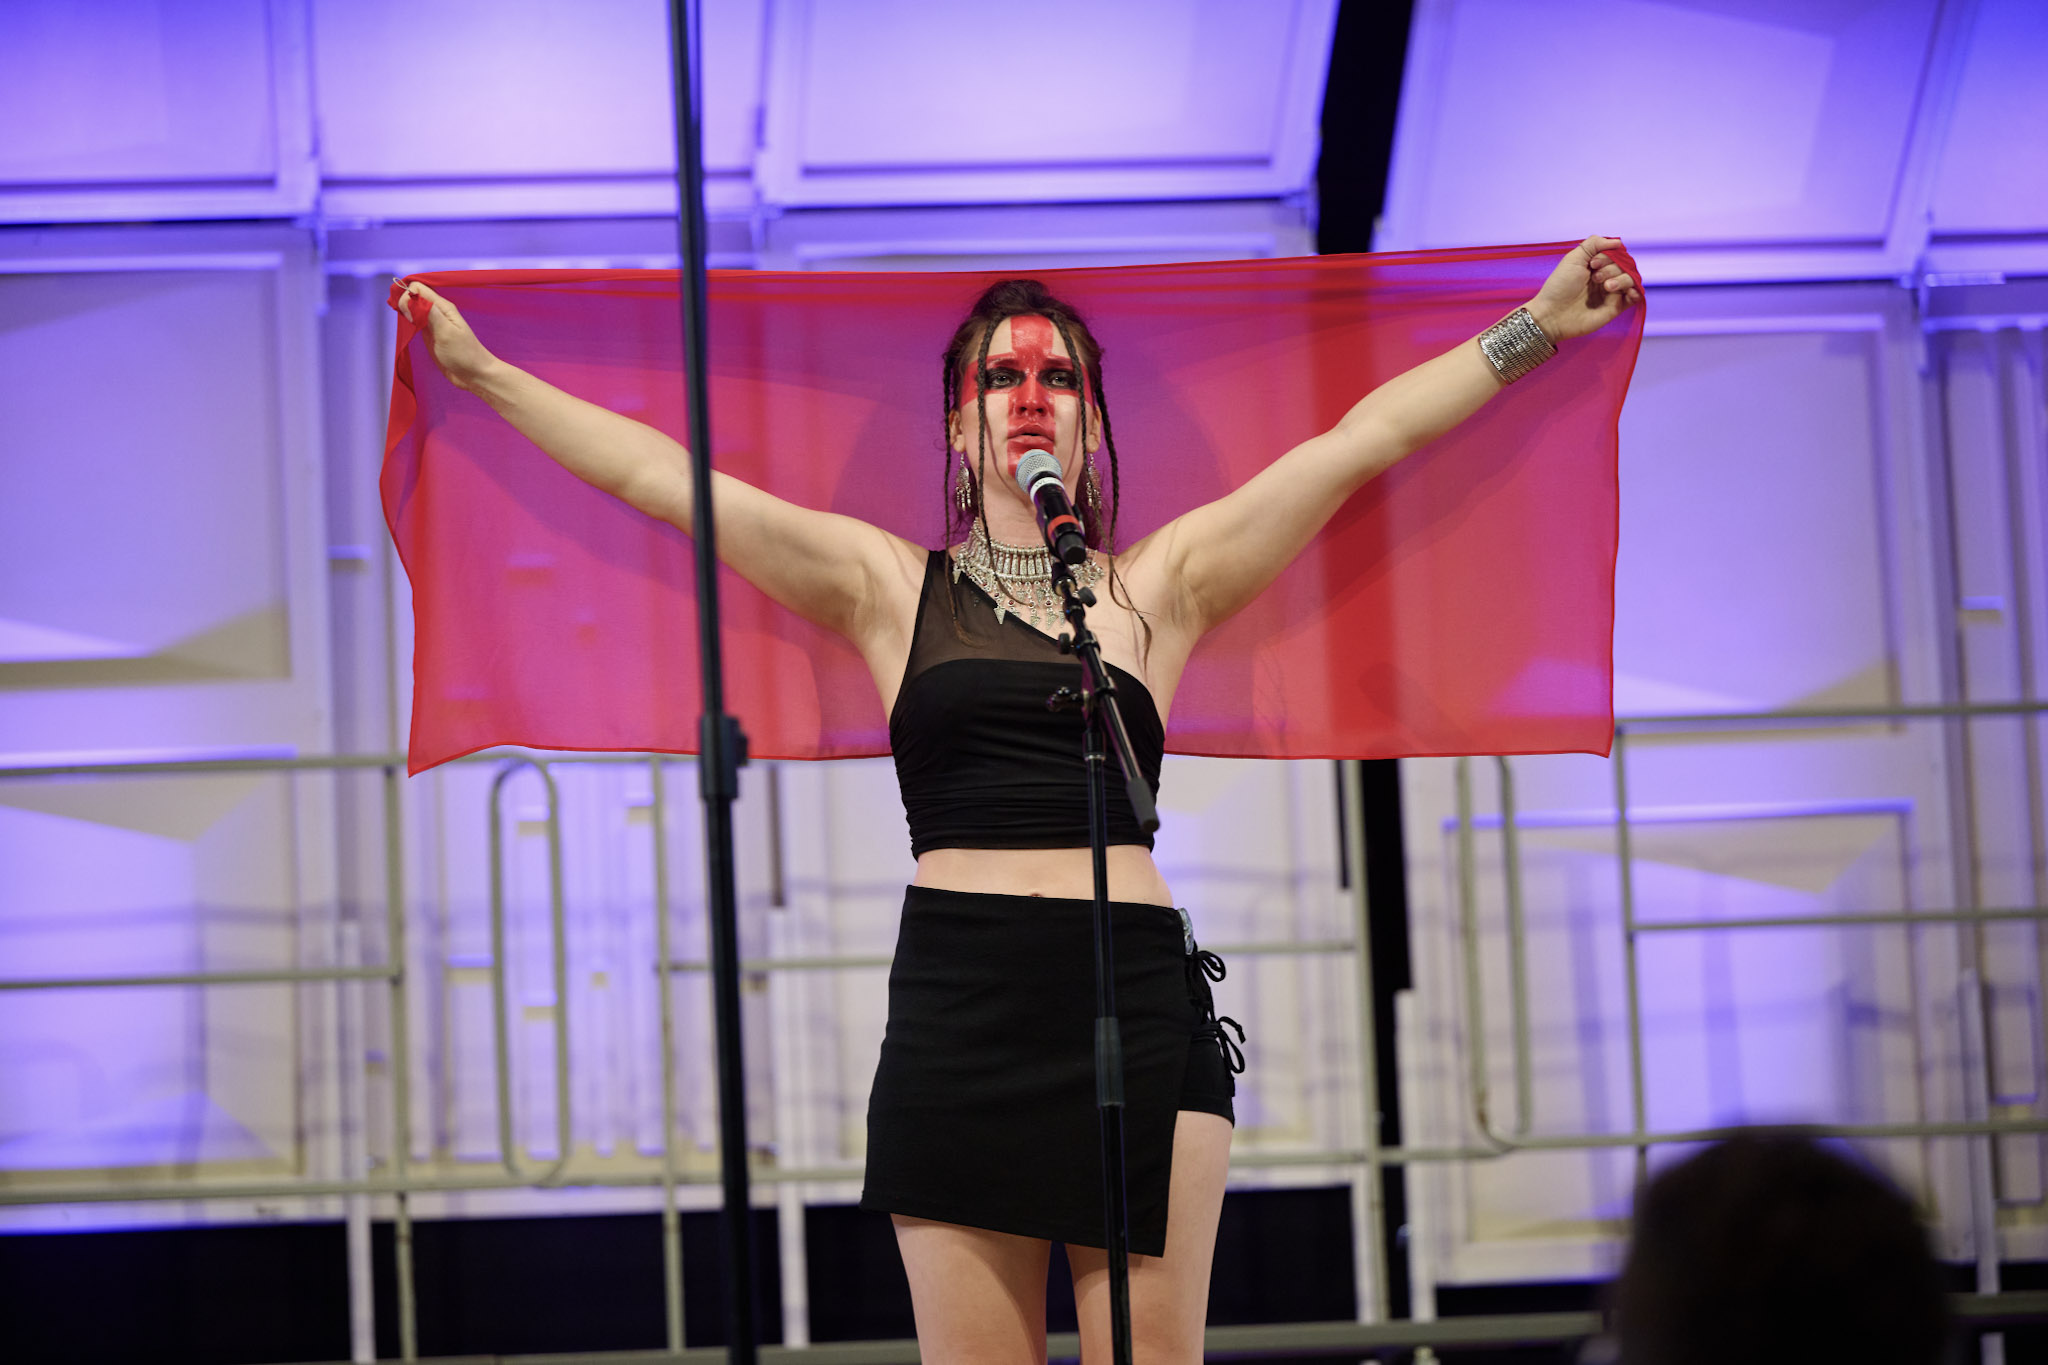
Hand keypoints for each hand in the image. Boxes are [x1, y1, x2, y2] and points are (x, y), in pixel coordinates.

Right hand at [392, 280, 497, 392]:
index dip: (406, 295)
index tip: (405, 312)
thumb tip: (407, 298)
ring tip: (405, 324)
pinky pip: (415, 321)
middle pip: (413, 296)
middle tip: (404, 319)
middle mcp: (437, 312)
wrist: (475, 375)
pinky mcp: (430, 334)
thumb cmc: (464, 354)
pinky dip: (408, 322)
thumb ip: (427, 313)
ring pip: (413, 308)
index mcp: (443, 307)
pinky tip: (408, 330)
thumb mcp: (445, 331)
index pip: (417, 288)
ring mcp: (433, 323)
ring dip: (404, 311)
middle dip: (403, 302)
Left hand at [1525, 236, 1640, 341]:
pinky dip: (1635, 291)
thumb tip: (1618, 242)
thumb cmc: (1559, 287)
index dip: (1607, 256)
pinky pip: (1635, 296)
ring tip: (1606, 287)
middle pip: (1624, 265)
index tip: (1592, 264)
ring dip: (1622, 279)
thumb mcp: (1573, 258)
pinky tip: (1627, 292)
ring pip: (1631, 278)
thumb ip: (1593, 244)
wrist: (1552, 315)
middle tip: (1595, 278)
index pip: (1615, 253)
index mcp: (1595, 265)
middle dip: (1611, 268)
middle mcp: (1605, 277)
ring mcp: (1611, 292)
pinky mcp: (1615, 307)